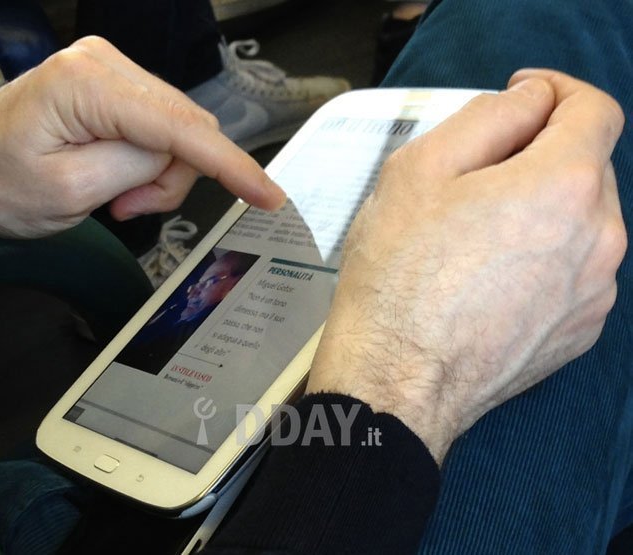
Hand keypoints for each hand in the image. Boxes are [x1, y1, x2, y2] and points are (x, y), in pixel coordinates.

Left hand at [0, 36, 285, 237]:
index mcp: (87, 84)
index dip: (232, 166)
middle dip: (173, 177)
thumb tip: (175, 154)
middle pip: (187, 127)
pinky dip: (150, 163)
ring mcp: (109, 71)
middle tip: (131, 208)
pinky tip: (118, 178)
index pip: (182, 128)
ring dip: (160, 174)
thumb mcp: (69, 191)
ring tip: (117, 197)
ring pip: (179, 130)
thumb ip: (136, 166)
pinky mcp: (112, 87)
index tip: (268, 196)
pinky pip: (161, 127)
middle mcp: (103, 63)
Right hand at [306, 70, 626, 464]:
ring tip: (477, 240)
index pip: (592, 110)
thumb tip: (531, 102)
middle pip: (586, 168)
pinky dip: (544, 260)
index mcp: (562, 186)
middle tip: (475, 181)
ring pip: (581, 223)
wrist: (397, 381)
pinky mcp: (581, 331)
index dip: (556, 92)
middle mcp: (599, 238)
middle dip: (540, 157)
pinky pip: (574, 272)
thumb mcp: (418, 170)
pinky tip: (490, 282)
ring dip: (541, 212)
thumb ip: (487, 117)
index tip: (523, 100)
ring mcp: (595, 292)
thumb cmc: (397, 276)